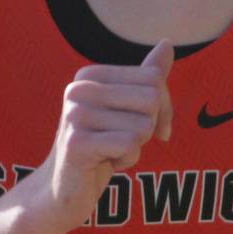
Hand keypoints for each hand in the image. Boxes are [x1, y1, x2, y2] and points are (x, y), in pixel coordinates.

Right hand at [35, 39, 174, 232]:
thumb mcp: (126, 109)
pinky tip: (105, 163)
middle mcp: (79, 89)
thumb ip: (146, 77)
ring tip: (109, 151)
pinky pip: (130, 145)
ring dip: (135, 147)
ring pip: (143, 126)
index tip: (146, 126)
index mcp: (89, 75)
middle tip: (123, 140)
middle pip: (151, 99)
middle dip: (148, 127)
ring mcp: (74, 116)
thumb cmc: (101, 146)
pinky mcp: (77, 144)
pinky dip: (127, 160)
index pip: (154, 78)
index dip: (162, 108)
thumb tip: (167, 43)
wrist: (65, 189)